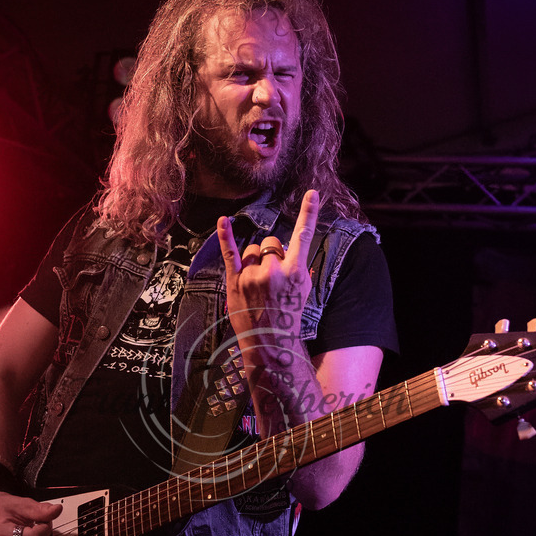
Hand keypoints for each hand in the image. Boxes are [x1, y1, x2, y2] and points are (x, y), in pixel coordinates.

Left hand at [216, 188, 318, 371]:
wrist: (270, 343)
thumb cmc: (288, 317)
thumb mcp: (302, 292)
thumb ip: (296, 268)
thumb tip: (287, 252)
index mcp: (295, 272)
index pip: (303, 236)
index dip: (309, 213)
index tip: (312, 193)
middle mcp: (274, 270)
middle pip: (271, 243)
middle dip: (271, 254)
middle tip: (271, 277)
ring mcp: (253, 275)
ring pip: (253, 250)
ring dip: (254, 260)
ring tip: (256, 283)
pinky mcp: (235, 281)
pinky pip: (230, 253)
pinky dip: (226, 235)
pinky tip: (223, 220)